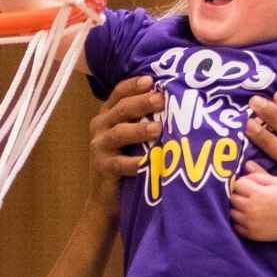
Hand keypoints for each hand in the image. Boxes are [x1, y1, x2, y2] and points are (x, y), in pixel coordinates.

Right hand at [86, 76, 161, 218]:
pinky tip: (147, 161)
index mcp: (108, 114)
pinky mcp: (102, 168)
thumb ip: (145, 117)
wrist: (106, 195)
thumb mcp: (132, 134)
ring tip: (157, 128)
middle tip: (161, 100)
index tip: (151, 80)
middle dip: (141, 103)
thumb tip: (177, 100)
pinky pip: (118, 163)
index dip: (134, 85)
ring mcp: (99, 147)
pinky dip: (133, 162)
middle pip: (121, 109)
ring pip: (119, 133)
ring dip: (139, 130)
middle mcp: (101, 126)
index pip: (119, 92)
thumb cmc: (127, 157)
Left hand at [229, 162, 276, 240]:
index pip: (238, 184)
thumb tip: (245, 166)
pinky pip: (236, 226)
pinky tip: (250, 218)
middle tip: (249, 196)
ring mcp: (251, 223)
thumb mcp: (276, 182)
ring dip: (238, 208)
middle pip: (233, 198)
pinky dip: (240, 222)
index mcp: (258, 193)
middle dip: (239, 195)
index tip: (250, 186)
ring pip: (232, 212)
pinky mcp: (251, 234)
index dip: (243, 183)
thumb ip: (259, 174)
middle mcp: (252, 208)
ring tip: (249, 207)